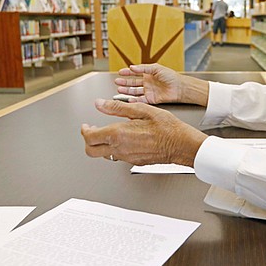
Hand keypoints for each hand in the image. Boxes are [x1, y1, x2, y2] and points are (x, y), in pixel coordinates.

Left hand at [81, 99, 207, 166]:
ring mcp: (127, 157)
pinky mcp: (134, 162)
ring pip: (104, 155)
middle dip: (88, 141)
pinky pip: (118, 157)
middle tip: (92, 131)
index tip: (87, 125)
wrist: (180, 144)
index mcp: (118, 134)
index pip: (90, 137)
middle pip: (91, 151)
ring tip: (109, 134)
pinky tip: (124, 140)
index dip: (84, 130)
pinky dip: (115, 149)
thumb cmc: (166, 127)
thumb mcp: (141, 110)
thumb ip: (117, 108)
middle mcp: (120, 148)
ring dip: (101, 145)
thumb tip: (100, 104)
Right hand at [114, 63, 208, 105]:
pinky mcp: (151, 99)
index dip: (127, 73)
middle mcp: (147, 83)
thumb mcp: (156, 68)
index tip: (120, 72)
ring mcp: (149, 91)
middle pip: (133, 83)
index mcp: (149, 74)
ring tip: (119, 91)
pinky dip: (134, 100)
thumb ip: (143, 68)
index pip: (135, 73)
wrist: (180, 87)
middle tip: (117, 82)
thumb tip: (132, 67)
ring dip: (127, 91)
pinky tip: (129, 98)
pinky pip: (140, 100)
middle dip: (124, 83)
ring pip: (135, 92)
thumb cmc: (171, 76)